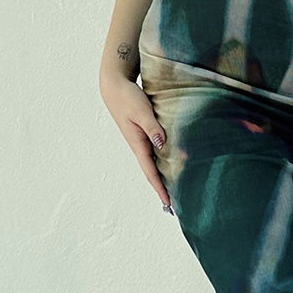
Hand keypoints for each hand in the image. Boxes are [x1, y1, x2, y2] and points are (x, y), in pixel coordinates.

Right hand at [100, 74, 173, 210]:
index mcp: (138, 144)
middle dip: (162, 188)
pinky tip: (173, 164)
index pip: (151, 172)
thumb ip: (153, 128)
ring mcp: (142, 141)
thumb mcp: (142, 112)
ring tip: (176, 190)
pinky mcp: (145, 133)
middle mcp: (140, 146)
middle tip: (174, 205)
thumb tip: (162, 145)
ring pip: (156, 163)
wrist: (116, 87)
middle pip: (153, 173)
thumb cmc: (128, 98)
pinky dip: (164, 161)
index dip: (160, 189)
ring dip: (164, 177)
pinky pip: (157, 152)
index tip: (169, 204)